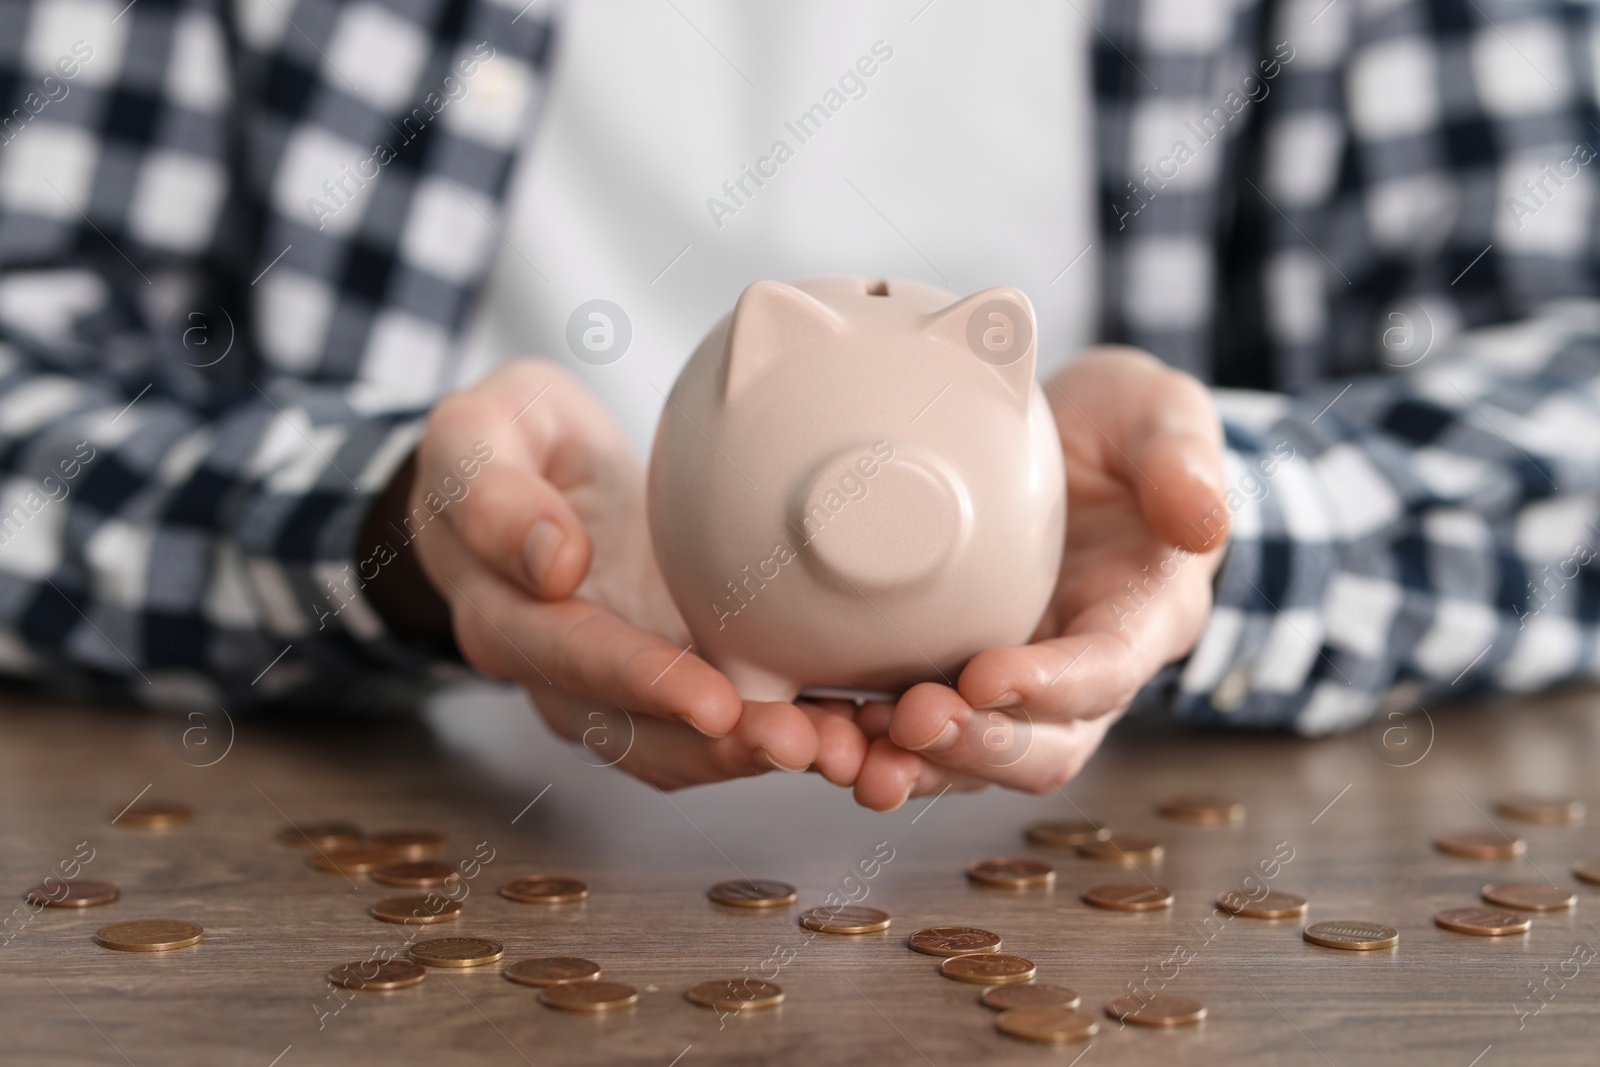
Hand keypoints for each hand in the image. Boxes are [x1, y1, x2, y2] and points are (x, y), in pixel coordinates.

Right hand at [401, 360, 867, 789]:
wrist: (516, 470)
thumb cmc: (498, 444)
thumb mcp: (474, 433)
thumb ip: (493, 491)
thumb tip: (553, 561)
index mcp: (503, 613)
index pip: (573, 659)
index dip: (643, 685)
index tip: (713, 702)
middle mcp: (559, 671)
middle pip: (637, 731)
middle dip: (724, 745)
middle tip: (806, 745)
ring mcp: (616, 682)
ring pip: (683, 746)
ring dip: (762, 753)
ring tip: (844, 750)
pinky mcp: (669, 672)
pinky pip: (719, 723)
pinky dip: (781, 730)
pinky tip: (848, 728)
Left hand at [851, 348, 1229, 808]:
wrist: (1072, 443)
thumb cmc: (1125, 432)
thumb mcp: (1161, 416)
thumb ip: (1181, 458)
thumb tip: (1204, 519)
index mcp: (1143, 614)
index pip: (1106, 672)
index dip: (1051, 686)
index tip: (987, 675)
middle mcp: (1083, 668)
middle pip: (1044, 746)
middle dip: (976, 748)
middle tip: (906, 722)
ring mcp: (1018, 680)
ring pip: (977, 760)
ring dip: (913, 766)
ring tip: (846, 754)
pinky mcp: (956, 674)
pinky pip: (920, 733)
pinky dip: (871, 743)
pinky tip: (819, 733)